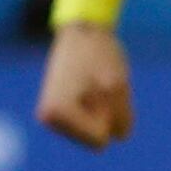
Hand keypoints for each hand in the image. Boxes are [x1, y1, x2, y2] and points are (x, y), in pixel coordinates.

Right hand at [36, 22, 134, 148]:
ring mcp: (53, 115)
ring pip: (95, 130)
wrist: (84, 30)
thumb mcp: (118, 87)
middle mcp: (48, 118)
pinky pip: (94, 121)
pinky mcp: (61, 110)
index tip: (98, 88)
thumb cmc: (100, 54)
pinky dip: (100, 106)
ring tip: (94, 83)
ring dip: (103, 109)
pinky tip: (91, 86)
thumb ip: (122, 119)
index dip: (109, 114)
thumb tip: (121, 136)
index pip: (99, 140)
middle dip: (105, 114)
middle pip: (95, 139)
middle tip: (97, 85)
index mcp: (55, 114)